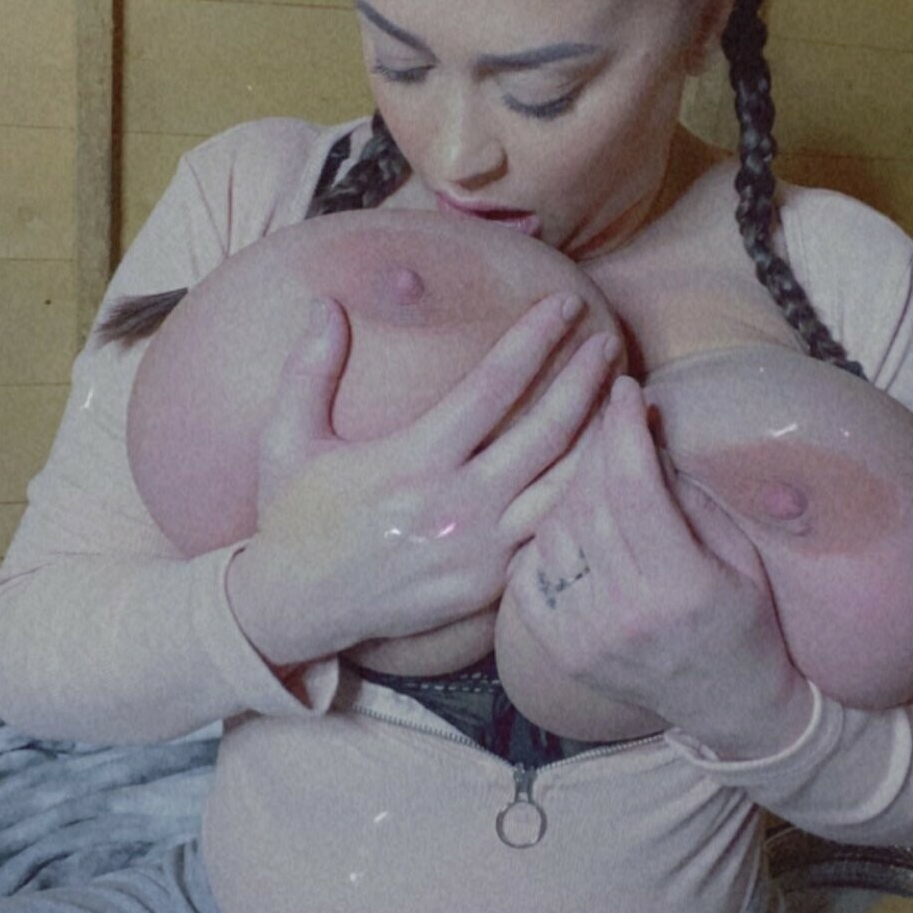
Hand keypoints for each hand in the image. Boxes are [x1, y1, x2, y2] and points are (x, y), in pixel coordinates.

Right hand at [226, 293, 619, 668]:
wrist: (297, 609)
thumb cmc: (294, 517)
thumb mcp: (288, 440)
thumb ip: (310, 369)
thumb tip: (325, 303)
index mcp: (414, 460)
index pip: (493, 386)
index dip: (534, 339)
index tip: (564, 304)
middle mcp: (457, 505)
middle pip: (546, 432)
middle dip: (585, 381)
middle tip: (609, 341)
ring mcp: (480, 551)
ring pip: (563, 489)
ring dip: (599, 439)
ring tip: (624, 399)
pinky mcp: (489, 587)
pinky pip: (552, 537)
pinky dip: (583, 500)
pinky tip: (606, 470)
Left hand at [504, 376, 813, 756]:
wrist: (729, 704)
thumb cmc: (746, 621)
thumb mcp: (740, 555)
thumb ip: (692, 497)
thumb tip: (648, 431)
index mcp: (680, 587)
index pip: (633, 487)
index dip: (623, 430)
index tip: (626, 392)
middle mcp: (625, 614)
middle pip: (588, 503)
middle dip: (596, 449)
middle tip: (608, 421)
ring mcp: (586, 637)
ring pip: (552, 532)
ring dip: (570, 494)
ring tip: (597, 481)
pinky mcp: (561, 652)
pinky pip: (529, 574)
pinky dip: (544, 543)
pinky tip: (573, 532)